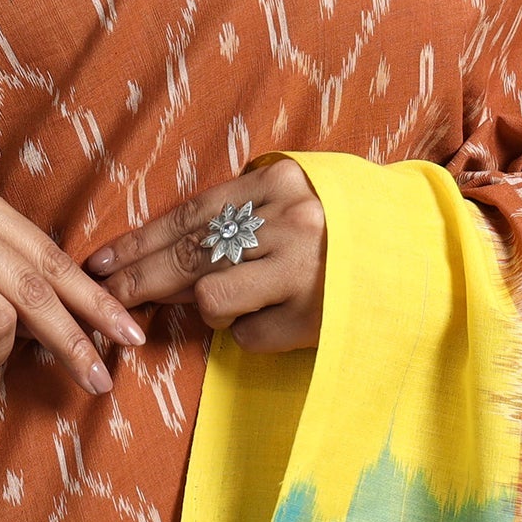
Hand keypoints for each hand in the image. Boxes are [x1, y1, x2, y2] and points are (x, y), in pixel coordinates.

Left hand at [85, 157, 325, 353]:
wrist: (420, 254)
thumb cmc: (342, 225)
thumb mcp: (293, 198)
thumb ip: (239, 214)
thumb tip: (167, 251)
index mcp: (277, 185)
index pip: (188, 215)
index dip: (139, 240)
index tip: (100, 260)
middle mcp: (288, 223)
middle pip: (188, 256)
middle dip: (137, 279)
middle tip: (102, 295)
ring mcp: (303, 272)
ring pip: (213, 299)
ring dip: (207, 308)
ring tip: (230, 302)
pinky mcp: (315, 318)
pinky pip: (250, 336)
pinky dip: (250, 332)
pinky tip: (273, 319)